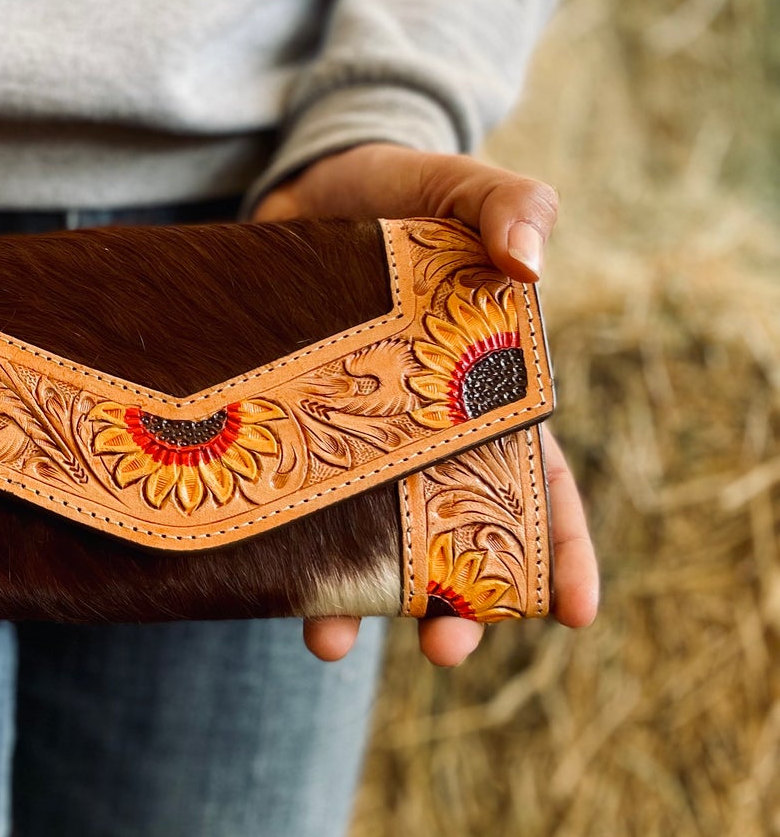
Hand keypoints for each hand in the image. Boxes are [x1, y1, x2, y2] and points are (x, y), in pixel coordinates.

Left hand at [251, 142, 598, 665]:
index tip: (574, 612)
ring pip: (362, 545)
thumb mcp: (456, 187)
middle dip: (459, 608)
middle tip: (450, 650)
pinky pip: (283, 509)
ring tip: (332, 645)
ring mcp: (349, 444)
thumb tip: (531, 260)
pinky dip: (276, 556)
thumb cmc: (399, 190)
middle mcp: (423, 439)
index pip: (540, 488)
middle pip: (454, 543)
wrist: (297, 187)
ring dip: (355, 605)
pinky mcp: (282, 438)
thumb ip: (508, 205)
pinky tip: (262, 591)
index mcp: (488, 397)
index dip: (560, 551)